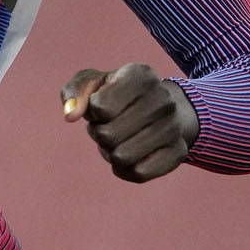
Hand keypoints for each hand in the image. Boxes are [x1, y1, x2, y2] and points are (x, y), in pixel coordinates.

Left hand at [61, 63, 196, 181]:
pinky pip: (137, 174)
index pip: (99, 108)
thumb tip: (70, 115)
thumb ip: (75, 91)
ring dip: (112, 152)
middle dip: (100, 134)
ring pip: (121, 157)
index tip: (103, 105)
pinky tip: (133, 155)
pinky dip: (126, 169)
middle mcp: (163, 99)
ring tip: (122, 138)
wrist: (161, 109)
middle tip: (112, 124)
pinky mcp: (178, 152)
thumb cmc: (118, 96)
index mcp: (142, 75)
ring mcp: (174, 126)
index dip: (94, 111)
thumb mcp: (94, 84)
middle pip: (107, 136)